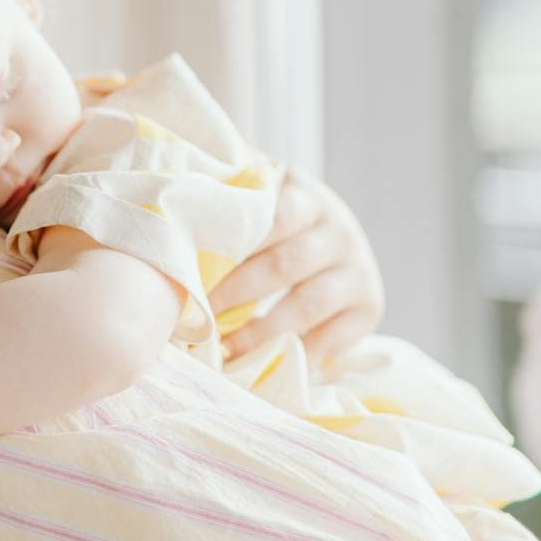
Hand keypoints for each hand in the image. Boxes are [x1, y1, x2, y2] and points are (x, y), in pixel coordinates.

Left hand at [207, 168, 384, 364]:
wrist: (338, 241)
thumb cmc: (280, 218)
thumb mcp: (264, 191)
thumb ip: (230, 185)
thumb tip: (171, 174)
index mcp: (310, 199)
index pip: (274, 217)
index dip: (234, 243)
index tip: (192, 266)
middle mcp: (341, 233)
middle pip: (285, 265)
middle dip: (236, 293)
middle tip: (196, 314)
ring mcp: (358, 273)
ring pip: (306, 307)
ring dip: (260, 332)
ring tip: (222, 350)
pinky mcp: (369, 309)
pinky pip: (331, 341)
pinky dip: (294, 357)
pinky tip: (259, 366)